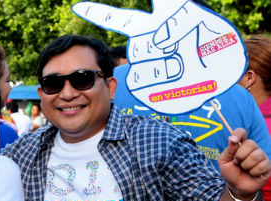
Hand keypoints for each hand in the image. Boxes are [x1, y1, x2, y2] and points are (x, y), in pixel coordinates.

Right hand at [72, 0, 245, 114]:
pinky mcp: (147, 92)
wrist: (222, 74)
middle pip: (139, 46)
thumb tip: (160, 40)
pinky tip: (180, 80)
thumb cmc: (213, 40)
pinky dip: (164, 84)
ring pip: (141, 68)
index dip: (97, 12)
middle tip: (184, 49)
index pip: (118, 19)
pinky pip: (143, 86)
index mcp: (150, 26)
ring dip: (165, 68)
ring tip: (184, 66)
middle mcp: (144, 47)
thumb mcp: (202, 19)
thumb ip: (181, 19)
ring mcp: (144, 69)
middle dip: (162, 48)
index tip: (78, 6)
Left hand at [218, 128, 270, 198]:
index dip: (239, 133)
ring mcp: (261, 156)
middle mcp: (252, 149)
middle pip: (251, 143)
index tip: (234, 139)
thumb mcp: (224, 162)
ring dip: (246, 165)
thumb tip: (232, 138)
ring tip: (244, 169)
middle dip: (240, 155)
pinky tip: (252, 174)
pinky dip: (253, 172)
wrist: (237, 187)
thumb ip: (228, 150)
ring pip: (256, 155)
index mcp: (240, 145)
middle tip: (237, 162)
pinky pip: (262, 165)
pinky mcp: (267, 165)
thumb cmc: (230, 173)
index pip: (242, 132)